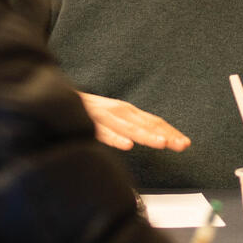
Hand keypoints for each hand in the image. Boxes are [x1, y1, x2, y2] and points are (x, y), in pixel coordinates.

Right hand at [77, 91, 191, 151]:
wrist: (57, 97)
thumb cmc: (88, 111)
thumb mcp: (114, 118)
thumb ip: (131, 127)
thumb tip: (155, 137)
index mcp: (127, 111)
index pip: (154, 122)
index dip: (170, 132)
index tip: (185, 143)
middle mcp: (119, 111)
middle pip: (146, 124)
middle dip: (166, 135)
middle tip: (182, 145)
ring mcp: (103, 115)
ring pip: (128, 127)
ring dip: (146, 135)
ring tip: (161, 144)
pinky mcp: (87, 121)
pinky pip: (102, 131)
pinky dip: (115, 137)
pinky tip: (127, 145)